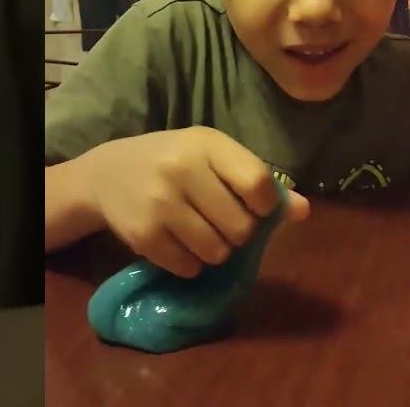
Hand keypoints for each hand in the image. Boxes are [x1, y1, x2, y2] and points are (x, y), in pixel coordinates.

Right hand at [82, 127, 309, 277]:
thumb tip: (303, 211)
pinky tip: (179, 243)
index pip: (257, 183)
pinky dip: (192, 263)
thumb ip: (257, 181)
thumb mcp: (213, 158)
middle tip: (222, 222)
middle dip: (239, 232)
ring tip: (201, 233)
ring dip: (217, 251)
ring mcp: (160, 203)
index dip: (264, 205)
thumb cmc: (173, 162)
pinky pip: (189, 267)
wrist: (106, 172)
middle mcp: (182, 169)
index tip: (253, 206)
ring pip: (217, 252)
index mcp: (206, 143)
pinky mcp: (143, 235)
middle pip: (241, 226)